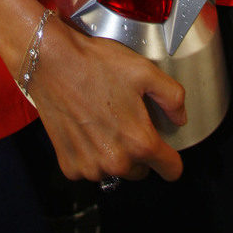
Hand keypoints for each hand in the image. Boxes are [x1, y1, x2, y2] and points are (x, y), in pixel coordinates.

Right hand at [28, 16, 186, 183]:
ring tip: (103, 120)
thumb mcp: (145, 71)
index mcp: (139, 142)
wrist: (52, 63)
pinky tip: (85, 128)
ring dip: (113, 153)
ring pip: (115, 170)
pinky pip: (89, 168)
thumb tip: (180, 118)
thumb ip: (172, 97)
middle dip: (138, 150)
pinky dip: (89, 154)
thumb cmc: (96, 65)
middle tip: (126, 120)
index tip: (165, 148)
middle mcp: (116, 162)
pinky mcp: (70, 166)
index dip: (172, 157)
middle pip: (141, 170)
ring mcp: (91, 167)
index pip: (171, 170)